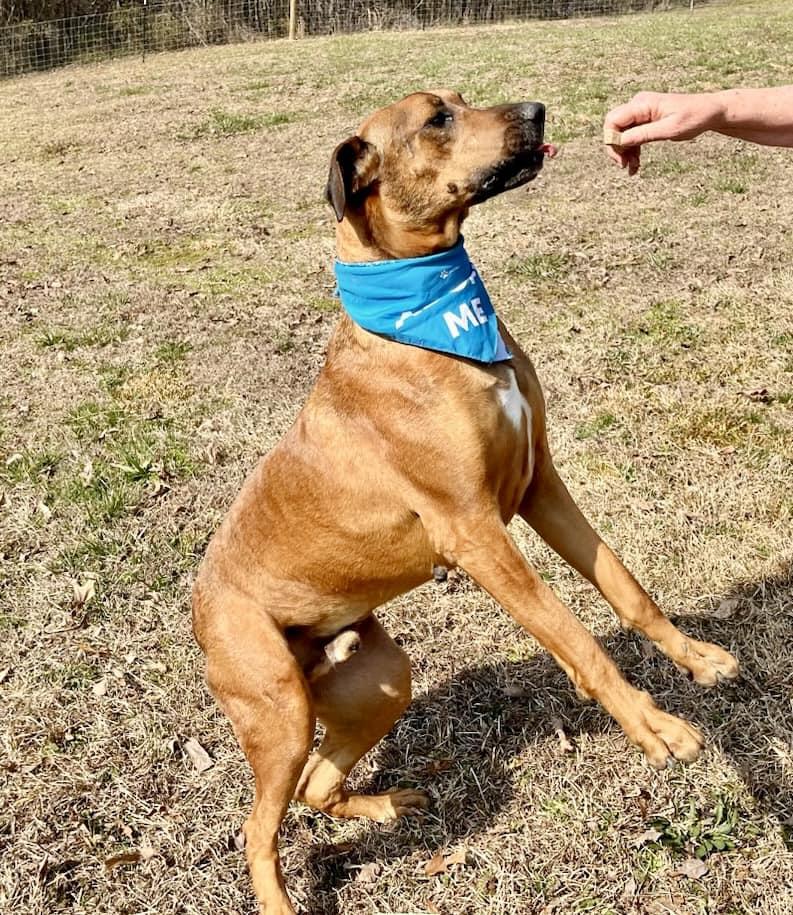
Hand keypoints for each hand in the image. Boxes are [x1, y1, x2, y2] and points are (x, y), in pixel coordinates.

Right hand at [603, 91, 725, 174]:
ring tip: (633, 169)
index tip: (621, 158)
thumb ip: (644, 134)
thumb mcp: (670, 129)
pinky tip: (636, 164)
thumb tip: (620, 142)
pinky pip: (631, 136)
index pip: (613, 120)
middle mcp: (638, 105)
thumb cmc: (694, 117)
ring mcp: (641, 112)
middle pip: (614, 127)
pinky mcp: (646, 120)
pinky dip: (632, 150)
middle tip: (624, 166)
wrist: (710, 112)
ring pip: (621, 134)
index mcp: (643, 103)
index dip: (611, 140)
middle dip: (616, 148)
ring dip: (624, 152)